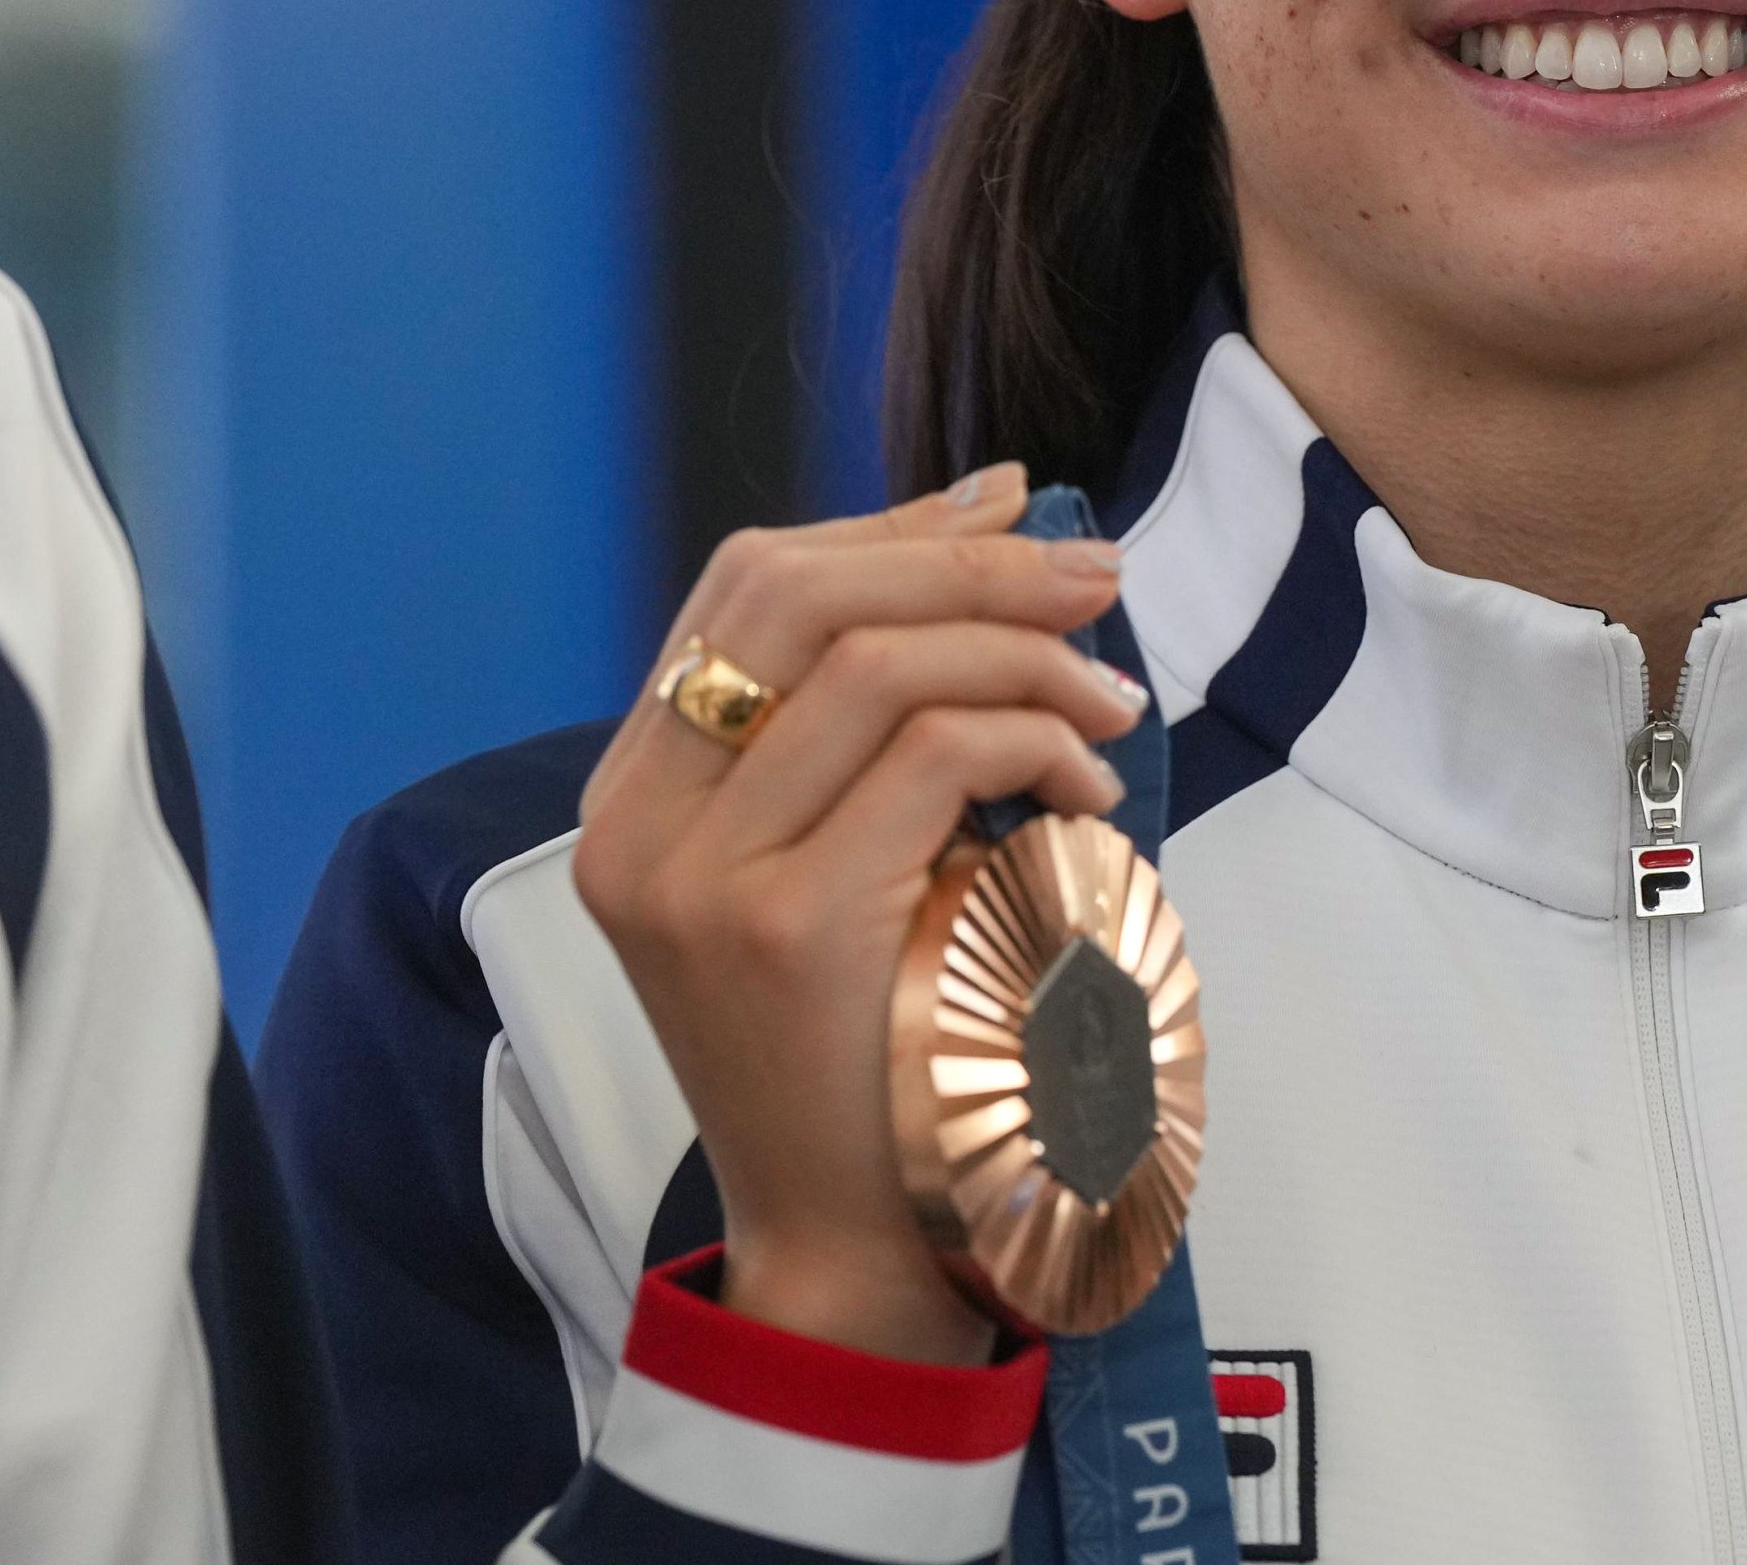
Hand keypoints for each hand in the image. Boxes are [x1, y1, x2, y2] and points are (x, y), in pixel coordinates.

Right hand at [570, 463, 1145, 1362]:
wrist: (854, 1238)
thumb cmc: (877, 1036)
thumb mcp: (841, 855)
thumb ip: (872, 718)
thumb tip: (988, 526)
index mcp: (634, 796)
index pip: (746, 587)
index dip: (887, 524)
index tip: (1010, 507)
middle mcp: (638, 825)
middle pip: (796, 592)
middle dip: (963, 557)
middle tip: (1094, 571)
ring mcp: (700, 877)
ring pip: (877, 661)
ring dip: (1024, 655)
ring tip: (1112, 699)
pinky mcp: (785, 926)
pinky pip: (933, 757)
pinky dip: (1035, 741)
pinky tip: (1089, 788)